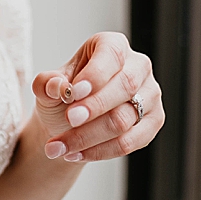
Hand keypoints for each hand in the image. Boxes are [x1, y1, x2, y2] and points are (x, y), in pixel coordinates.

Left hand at [32, 32, 163, 162]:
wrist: (71, 123)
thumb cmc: (65, 96)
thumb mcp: (48, 86)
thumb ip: (47, 83)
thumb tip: (57, 86)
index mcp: (113, 46)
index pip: (111, 55)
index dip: (95, 75)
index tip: (74, 93)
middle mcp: (138, 66)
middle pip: (125, 86)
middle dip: (95, 107)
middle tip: (69, 120)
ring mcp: (150, 95)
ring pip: (124, 119)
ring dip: (88, 136)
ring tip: (58, 146)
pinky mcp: (153, 122)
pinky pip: (130, 142)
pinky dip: (100, 151)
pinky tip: (75, 154)